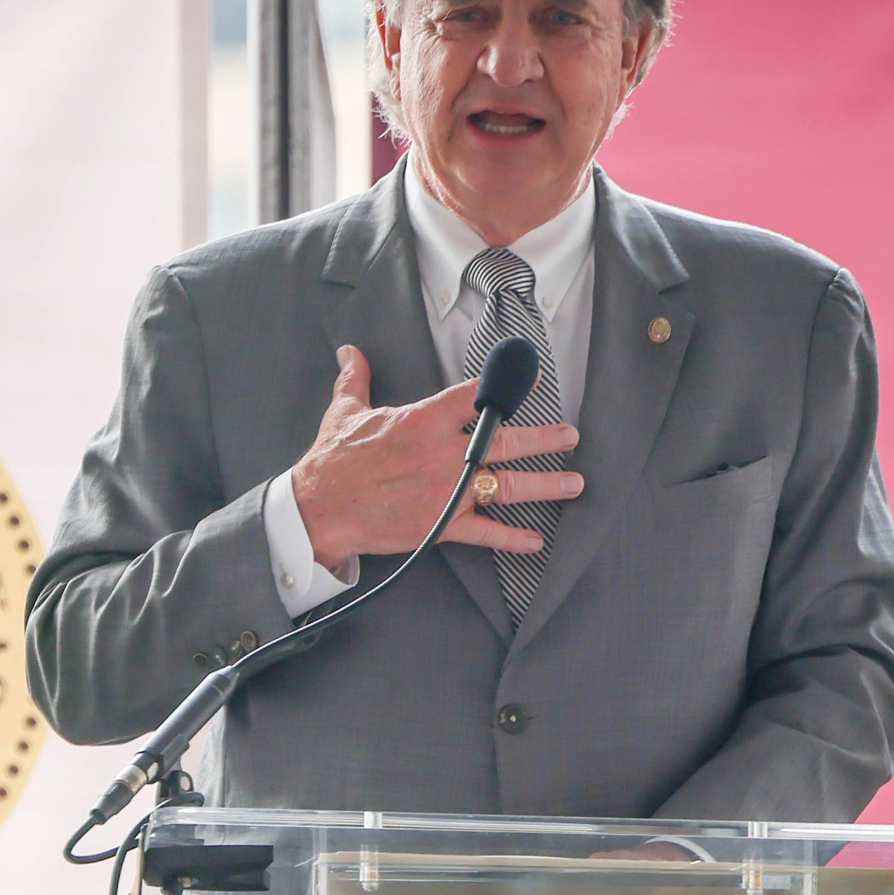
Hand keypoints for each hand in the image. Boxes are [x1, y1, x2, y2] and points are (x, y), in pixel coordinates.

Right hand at [292, 346, 580, 572]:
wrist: (320, 509)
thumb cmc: (332, 461)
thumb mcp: (344, 412)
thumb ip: (355, 380)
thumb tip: (349, 353)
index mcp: (424, 420)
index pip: (475, 395)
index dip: (506, 385)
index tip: (533, 379)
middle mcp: (444, 453)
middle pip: (505, 440)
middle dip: (543, 438)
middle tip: (570, 436)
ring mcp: (447, 491)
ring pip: (507, 485)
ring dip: (544, 484)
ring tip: (573, 483)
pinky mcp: (441, 526)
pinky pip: (485, 533)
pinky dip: (512, 538)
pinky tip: (536, 540)